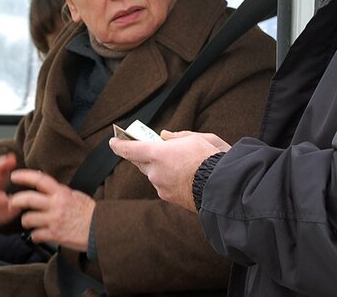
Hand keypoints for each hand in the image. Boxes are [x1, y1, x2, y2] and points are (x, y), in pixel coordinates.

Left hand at [9, 170, 95, 251]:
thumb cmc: (91, 213)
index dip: (25, 176)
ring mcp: (54, 220)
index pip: (40, 180)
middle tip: (12, 203)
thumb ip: (61, 193)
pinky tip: (39, 235)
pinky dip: (35, 236)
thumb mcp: (76, 196)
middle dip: (16, 201)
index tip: (15, 176)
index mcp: (62, 193)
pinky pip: (36, 235)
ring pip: (28, 218)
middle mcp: (56, 204)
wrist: (101, 229)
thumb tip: (48, 189)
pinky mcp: (55, 234)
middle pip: (28, 199)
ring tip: (30, 222)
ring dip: (26, 221)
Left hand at [109, 130, 229, 212]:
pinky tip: (187, 177)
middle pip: (141, 163)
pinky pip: (165, 186)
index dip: (120, 145)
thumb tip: (165, 136)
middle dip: (144, 155)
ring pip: (155, 175)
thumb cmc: (212, 158)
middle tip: (154, 149)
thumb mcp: (198, 138)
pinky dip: (171, 180)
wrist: (223, 187)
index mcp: (158, 154)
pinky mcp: (170, 199)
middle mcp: (155, 172)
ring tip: (184, 164)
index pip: (131, 149)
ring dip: (162, 169)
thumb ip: (178, 137)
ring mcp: (162, 187)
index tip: (113, 141)